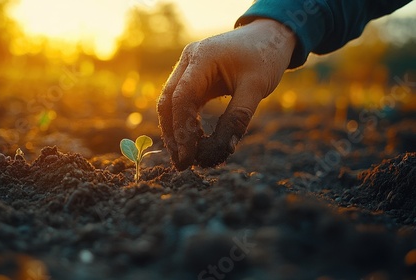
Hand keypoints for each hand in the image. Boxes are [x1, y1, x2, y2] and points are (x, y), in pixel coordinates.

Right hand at [157, 19, 296, 169]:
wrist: (270, 35)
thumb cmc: (266, 56)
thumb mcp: (256, 87)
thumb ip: (237, 118)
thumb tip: (220, 152)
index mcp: (201, 58)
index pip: (181, 99)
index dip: (182, 131)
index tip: (189, 158)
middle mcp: (188, 61)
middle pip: (168, 103)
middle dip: (173, 135)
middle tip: (182, 164)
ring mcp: (188, 68)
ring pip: (171, 104)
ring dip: (177, 131)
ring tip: (187, 158)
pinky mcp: (194, 77)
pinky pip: (182, 102)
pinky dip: (186, 122)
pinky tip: (195, 141)